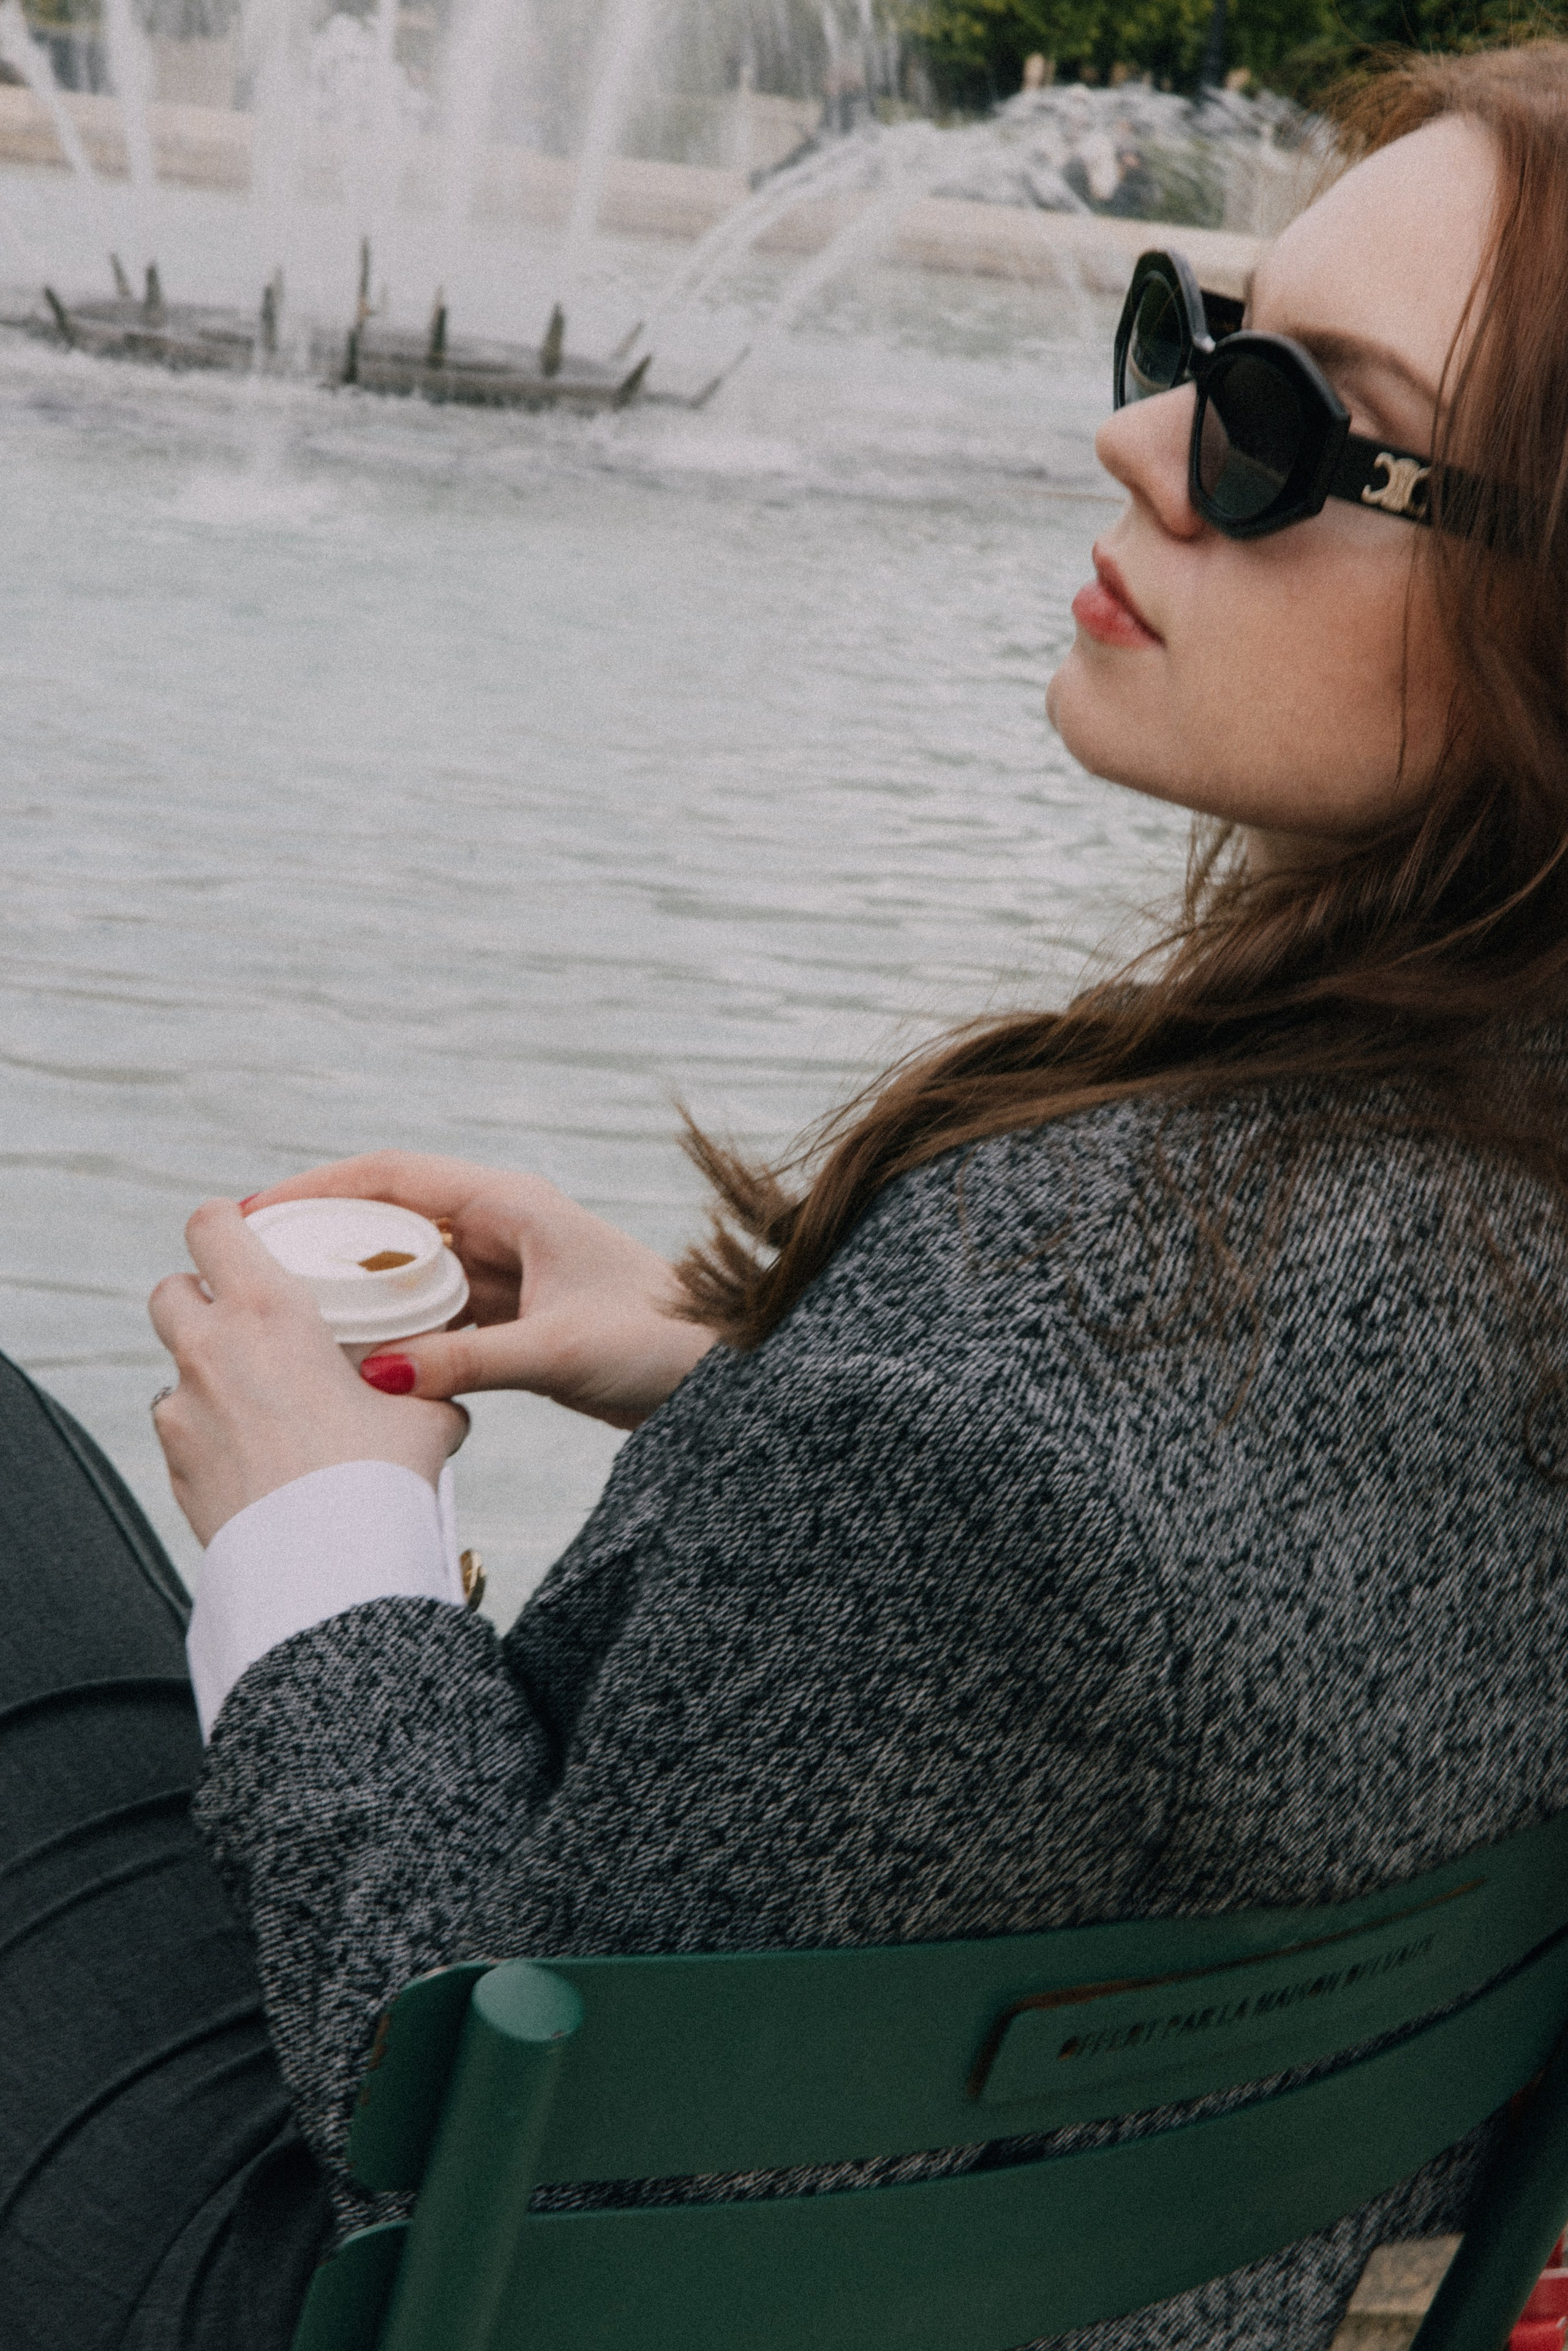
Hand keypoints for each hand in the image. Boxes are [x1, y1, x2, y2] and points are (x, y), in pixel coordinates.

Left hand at [149, 1200, 468, 1545]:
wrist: (329, 1571)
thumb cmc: (378, 1481)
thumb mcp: (427, 1417)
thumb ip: (424, 1388)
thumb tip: (441, 1392)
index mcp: (269, 1313)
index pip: (212, 1227)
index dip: (223, 1221)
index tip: (241, 1230)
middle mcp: (211, 1351)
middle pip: (173, 1291)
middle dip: (201, 1296)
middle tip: (246, 1319)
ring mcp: (183, 1411)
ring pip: (175, 1369)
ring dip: (206, 1373)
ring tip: (261, 1403)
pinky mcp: (175, 1467)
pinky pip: (183, 1432)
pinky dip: (210, 1434)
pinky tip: (256, 1460)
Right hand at [238, 1152, 717, 1430]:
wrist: (721, 1375)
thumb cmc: (659, 1342)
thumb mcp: (556, 1351)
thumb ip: (465, 1362)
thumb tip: (376, 1373)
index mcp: (513, 1204)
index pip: (394, 1175)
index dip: (320, 1188)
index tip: (257, 1212)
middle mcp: (505, 1226)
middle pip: (392, 1218)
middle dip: (325, 1239)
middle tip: (252, 1268)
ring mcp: (509, 1270)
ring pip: (411, 1270)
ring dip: (359, 1289)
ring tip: (287, 1314)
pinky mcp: (516, 1316)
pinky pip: (438, 1313)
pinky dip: (397, 1330)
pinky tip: (354, 1358)